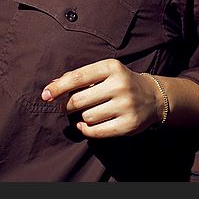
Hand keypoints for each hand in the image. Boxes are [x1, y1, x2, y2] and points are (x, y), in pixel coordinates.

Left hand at [41, 59, 163, 137]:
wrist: (153, 97)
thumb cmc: (120, 82)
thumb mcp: (104, 72)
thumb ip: (79, 77)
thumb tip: (52, 85)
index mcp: (111, 67)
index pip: (78, 77)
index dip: (58, 87)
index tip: (45, 95)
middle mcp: (120, 85)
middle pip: (79, 100)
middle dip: (68, 105)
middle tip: (67, 107)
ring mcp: (126, 105)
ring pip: (87, 116)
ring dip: (81, 117)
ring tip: (87, 112)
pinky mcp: (129, 124)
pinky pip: (96, 131)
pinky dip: (86, 129)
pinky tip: (85, 125)